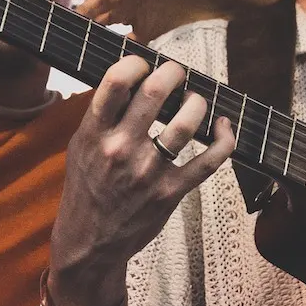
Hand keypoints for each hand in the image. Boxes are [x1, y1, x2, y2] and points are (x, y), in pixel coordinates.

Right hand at [47, 56, 236, 305]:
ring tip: (194, 101)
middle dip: (173, 72)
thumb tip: (133, 67)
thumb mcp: (81, 145)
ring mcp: (148, 172)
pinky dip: (224, 139)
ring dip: (198, 102)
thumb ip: (104, 111)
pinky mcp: (171, 192)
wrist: (89, 243)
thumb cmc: (87, 187)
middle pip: (156, 92)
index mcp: (94, 134)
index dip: (136, 61)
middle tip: (176, 73)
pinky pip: (210, 160)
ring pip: (187, 122)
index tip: (144, 63)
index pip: (116, 80)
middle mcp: (121, 149)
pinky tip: (223, 126)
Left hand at [76, 0, 283, 44]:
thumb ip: (140, 54)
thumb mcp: (161, 46)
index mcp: (135, 13)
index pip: (105, 15)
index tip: (68, 29)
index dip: (87, 20)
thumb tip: (119, 75)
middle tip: (72, 11)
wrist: (228, 10)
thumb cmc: (192, 26)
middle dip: (91, 2)